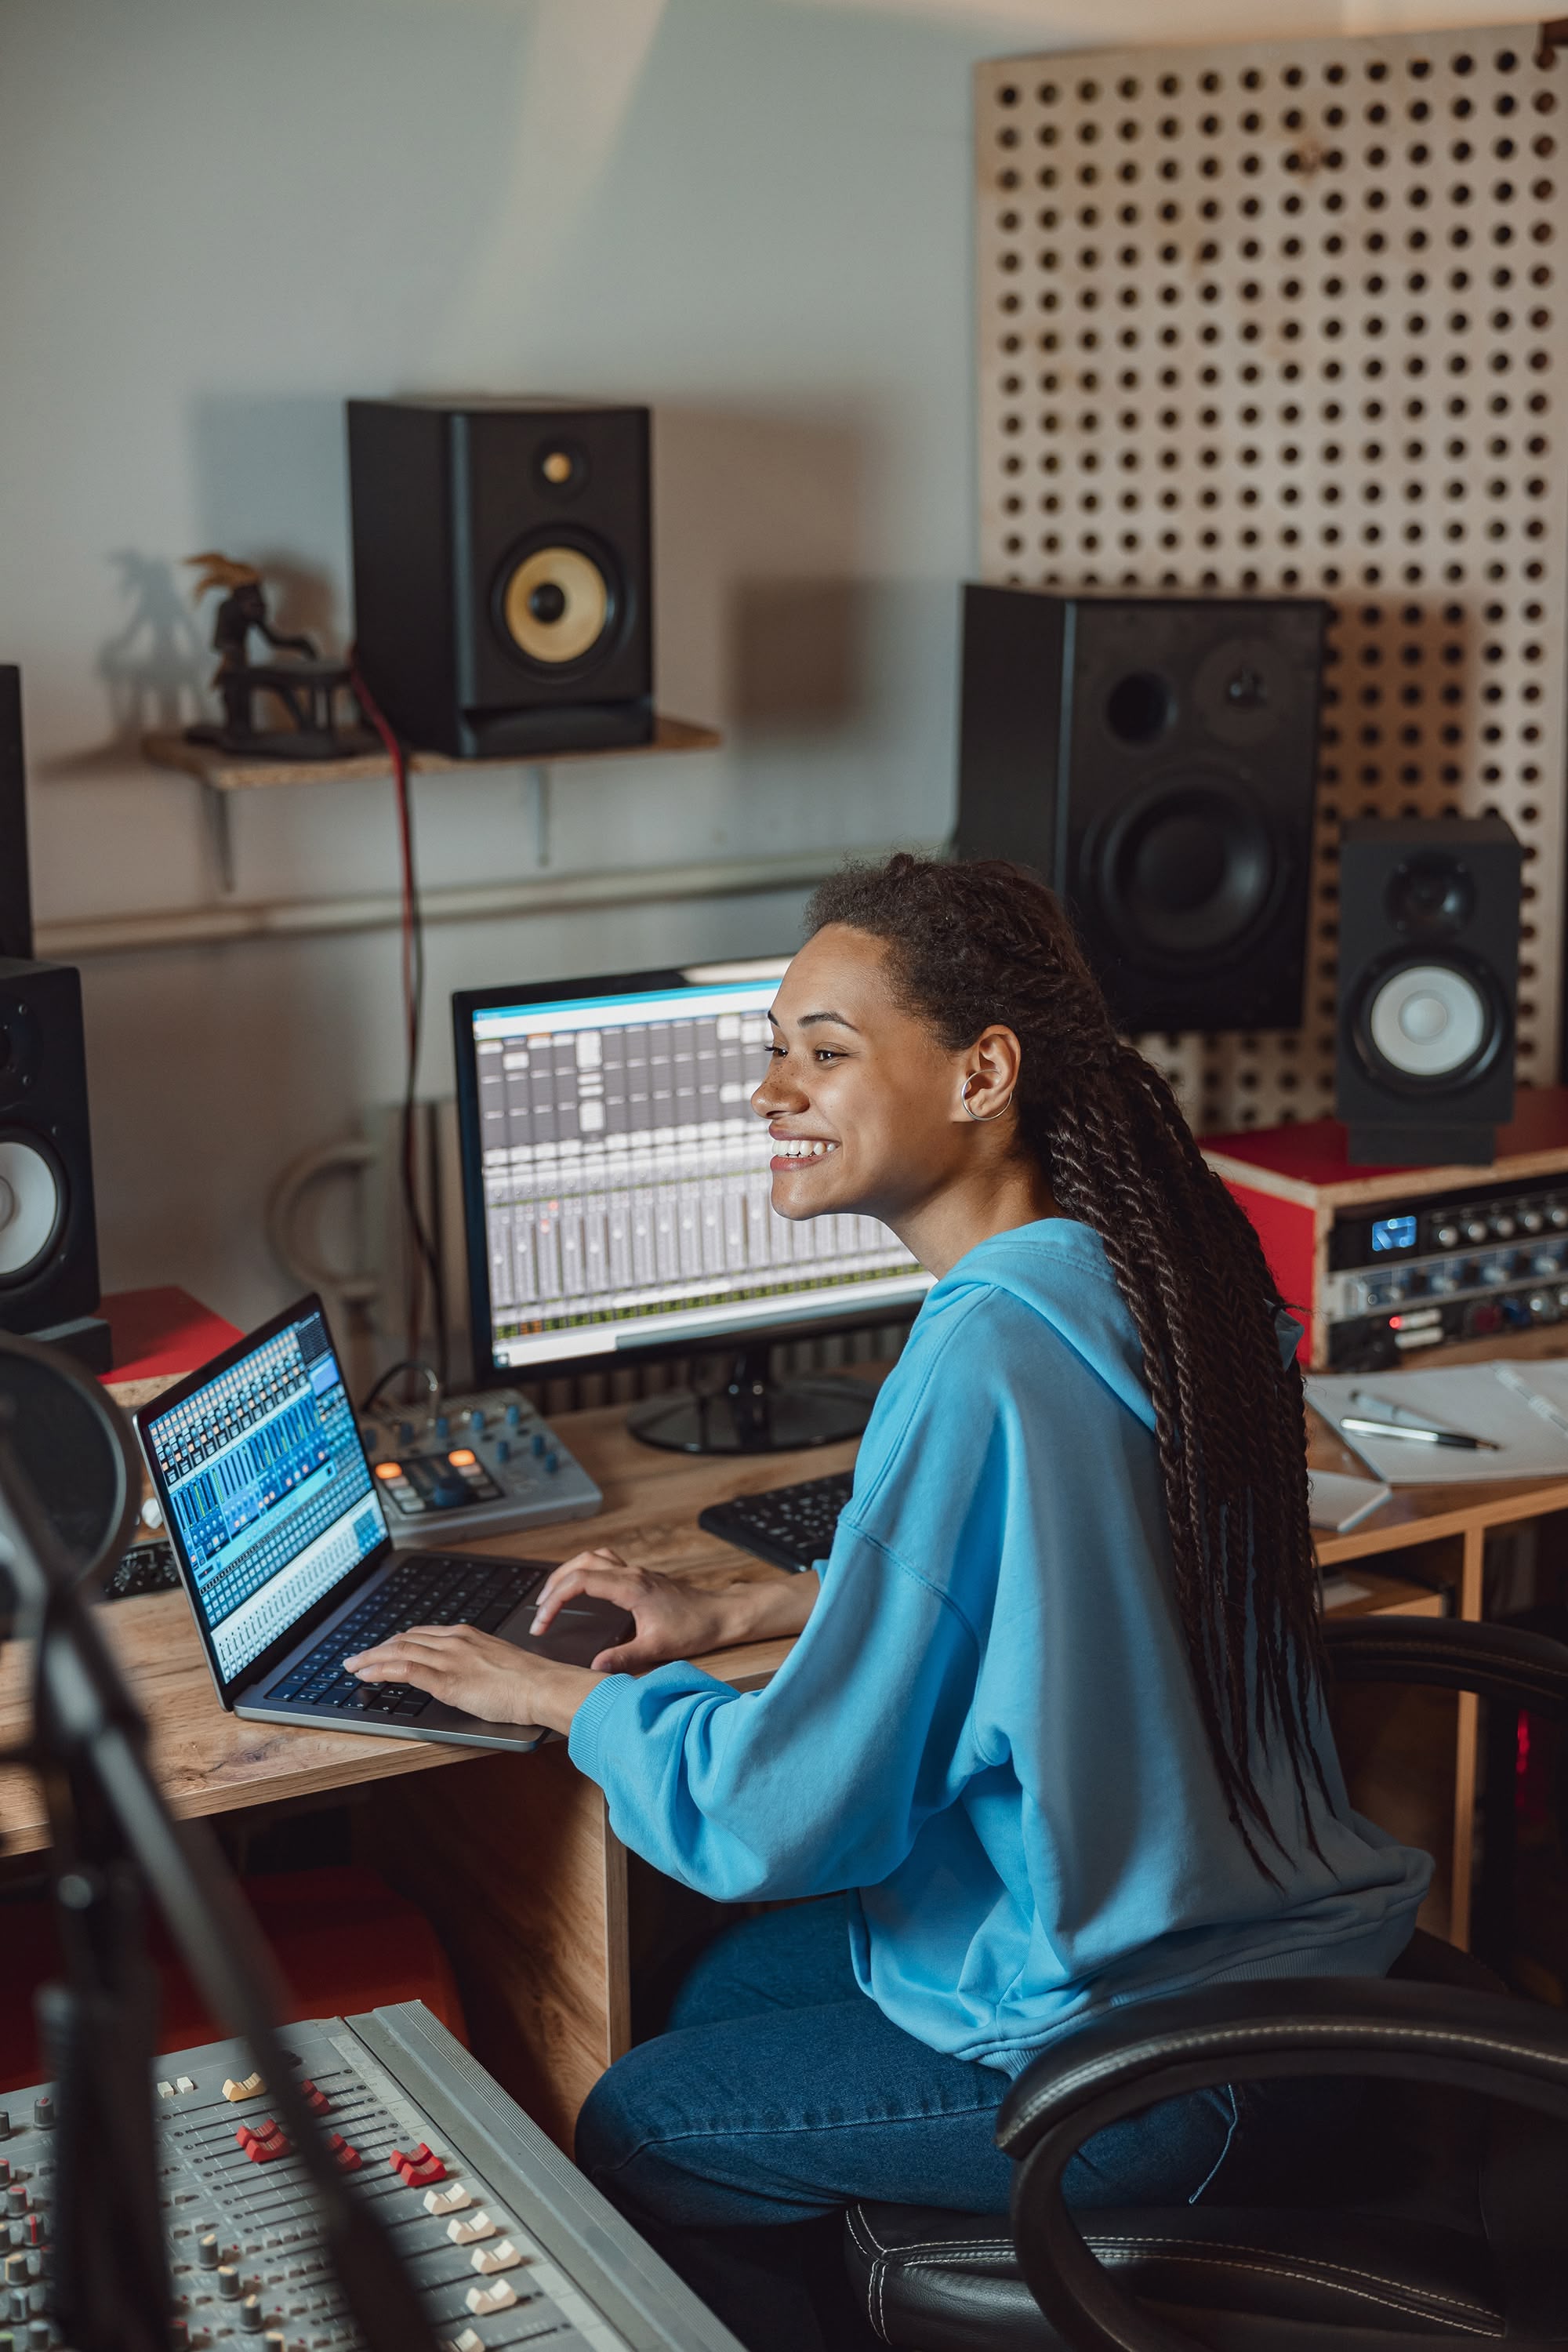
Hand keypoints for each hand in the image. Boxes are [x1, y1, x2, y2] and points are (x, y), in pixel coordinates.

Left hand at [343, 1621, 598, 1736]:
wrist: (542, 1686)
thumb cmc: (530, 1681)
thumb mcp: (498, 1664)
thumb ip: (476, 1665)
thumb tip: (468, 1676)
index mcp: (467, 1635)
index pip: (422, 1635)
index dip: (397, 1642)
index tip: (383, 1649)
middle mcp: (454, 1641)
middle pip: (405, 1640)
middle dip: (378, 1648)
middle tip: (358, 1657)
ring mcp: (449, 1658)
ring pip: (398, 1652)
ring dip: (371, 1658)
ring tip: (353, 1666)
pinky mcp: (446, 1680)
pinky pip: (404, 1670)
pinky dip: (380, 1669)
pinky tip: (367, 1674)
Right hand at [529, 1548, 729, 1671]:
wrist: (721, 1614)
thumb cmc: (695, 1628)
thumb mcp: (658, 1647)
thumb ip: (623, 1658)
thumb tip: (594, 1668)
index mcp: (630, 1586)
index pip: (580, 1582)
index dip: (554, 1600)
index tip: (542, 1623)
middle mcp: (631, 1574)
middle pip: (581, 1563)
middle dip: (554, 1583)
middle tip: (539, 1610)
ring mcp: (636, 1572)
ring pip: (593, 1558)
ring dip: (569, 1572)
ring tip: (552, 1595)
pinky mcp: (641, 1577)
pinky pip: (605, 1563)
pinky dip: (586, 1571)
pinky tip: (583, 1589)